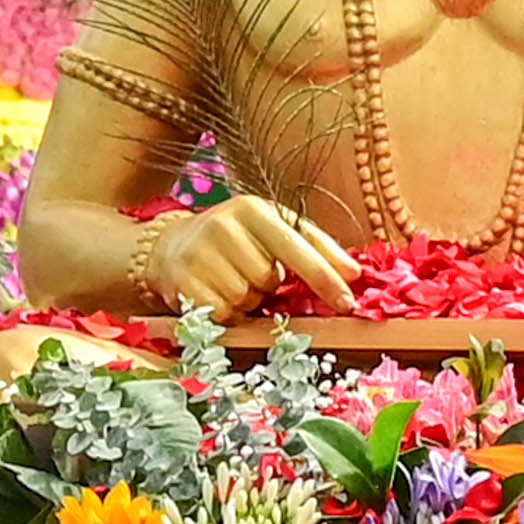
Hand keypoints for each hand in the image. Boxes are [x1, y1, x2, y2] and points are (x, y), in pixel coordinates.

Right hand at [142, 195, 363, 318]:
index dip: (324, 277)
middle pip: (270, 279)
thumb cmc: (236, 241)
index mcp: (253, 209)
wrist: (169, 247)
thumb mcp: (272, 229)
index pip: (297, 246)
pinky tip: (215, 294)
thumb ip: (314, 246)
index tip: (348, 302)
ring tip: (230, 281)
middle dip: (268, 285)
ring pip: (246, 299)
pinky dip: (227, 313)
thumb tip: (353, 273)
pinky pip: (223, 314)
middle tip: (250, 272)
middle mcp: (224, 226)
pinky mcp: (182, 283)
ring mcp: (199, 254)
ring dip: (246, 301)